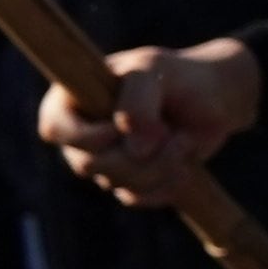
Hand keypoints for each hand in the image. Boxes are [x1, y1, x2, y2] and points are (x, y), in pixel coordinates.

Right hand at [40, 40, 254, 208]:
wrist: (213, 99)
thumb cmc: (174, 76)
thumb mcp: (154, 70)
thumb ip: (138, 102)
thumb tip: (135, 149)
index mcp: (72, 98)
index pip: (54, 128)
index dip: (87, 137)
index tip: (121, 126)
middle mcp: (81, 133)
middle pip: (87, 164)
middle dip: (135, 153)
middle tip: (169, 129)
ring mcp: (103, 159)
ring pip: (115, 182)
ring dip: (158, 165)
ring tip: (183, 140)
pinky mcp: (128, 180)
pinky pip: (135, 198)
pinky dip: (165, 184)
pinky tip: (185, 163)